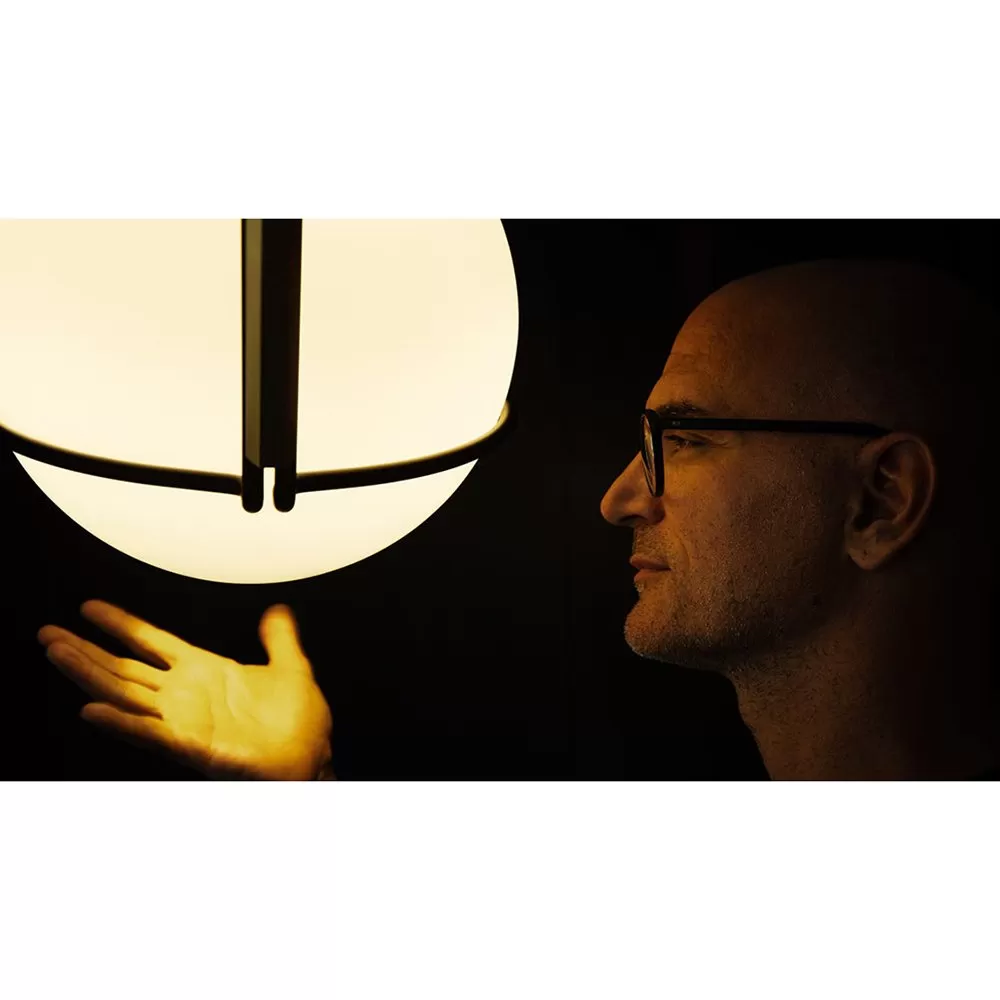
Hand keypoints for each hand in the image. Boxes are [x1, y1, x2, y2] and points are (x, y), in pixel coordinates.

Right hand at [39, 600, 332, 779]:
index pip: (151, 641)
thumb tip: (277, 612)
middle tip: (49, 632)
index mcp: (204, 672)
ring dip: (90, 676)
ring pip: (125, 695)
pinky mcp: (193, 746)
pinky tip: (93, 710)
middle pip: (124, 668)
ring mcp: (185, 720)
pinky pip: (150, 733)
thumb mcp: (291, 667)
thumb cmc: (299, 722)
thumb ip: (279, 639)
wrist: (315, 757)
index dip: (121, 624)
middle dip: (86, 650)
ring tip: (59, 654)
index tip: (89, 607)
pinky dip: (121, 723)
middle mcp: (186, 695)